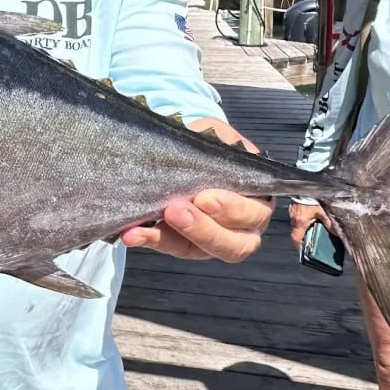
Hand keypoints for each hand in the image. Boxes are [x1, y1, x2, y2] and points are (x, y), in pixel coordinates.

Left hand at [120, 117, 271, 262]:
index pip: (253, 214)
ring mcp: (212, 238)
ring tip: (144, 228)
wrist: (185, 146)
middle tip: (176, 211)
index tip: (204, 198)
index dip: (231, 210)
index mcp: (258, 198)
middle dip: (203, 229)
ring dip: (170, 238)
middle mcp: (242, 226)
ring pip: (199, 251)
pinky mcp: (184, 243)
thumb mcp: (217, 138)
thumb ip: (216, 149)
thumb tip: (202, 149)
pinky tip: (131, 234)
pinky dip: (148, 239)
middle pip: (234, 244)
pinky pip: (169, 246)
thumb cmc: (210, 143)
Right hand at [289, 202, 332, 247]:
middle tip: (310, 241)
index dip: (299, 246)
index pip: (296, 238)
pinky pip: (296, 217)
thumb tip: (336, 232)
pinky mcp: (293, 207)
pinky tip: (309, 218)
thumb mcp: (322, 211)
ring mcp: (292, 212)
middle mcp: (294, 218)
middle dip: (302, 238)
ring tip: (311, 229)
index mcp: (300, 222)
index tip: (303, 251)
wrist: (304, 186)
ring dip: (302, 229)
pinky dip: (301, 220)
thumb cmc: (310, 198)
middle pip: (295, 233)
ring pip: (295, 225)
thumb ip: (329, 222)